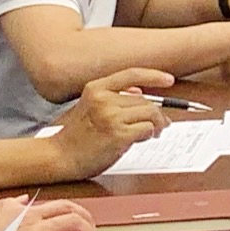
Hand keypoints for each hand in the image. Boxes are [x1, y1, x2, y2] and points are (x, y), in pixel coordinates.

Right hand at [44, 67, 176, 171]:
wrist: (60, 156)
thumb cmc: (77, 135)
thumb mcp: (90, 107)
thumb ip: (113, 97)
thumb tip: (140, 91)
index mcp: (96, 88)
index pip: (132, 74)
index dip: (154, 76)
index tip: (169, 80)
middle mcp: (103, 99)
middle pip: (146, 100)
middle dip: (158, 114)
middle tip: (161, 124)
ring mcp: (111, 117)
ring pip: (150, 114)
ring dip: (156, 125)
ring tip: (152, 133)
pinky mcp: (118, 135)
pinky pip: (147, 129)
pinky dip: (149, 135)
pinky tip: (140, 139)